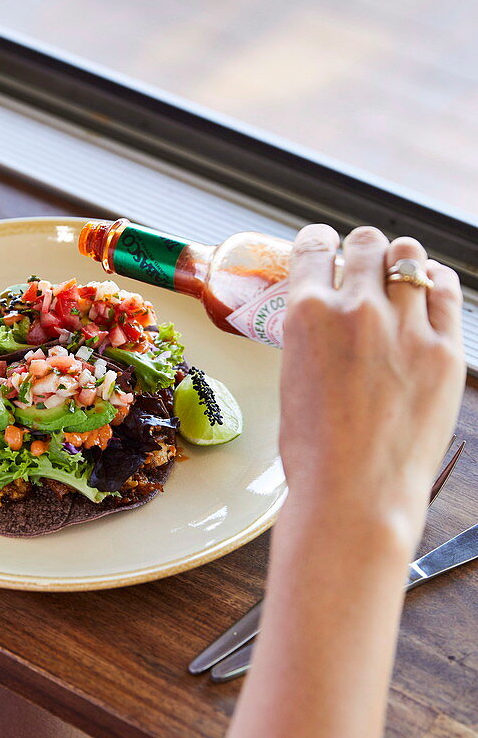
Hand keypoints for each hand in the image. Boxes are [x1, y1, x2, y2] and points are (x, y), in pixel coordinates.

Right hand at [280, 225, 464, 550]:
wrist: (355, 495)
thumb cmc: (316, 454)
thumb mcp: (292, 381)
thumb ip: (311, 338)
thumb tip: (326, 322)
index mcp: (308, 315)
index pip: (316, 247)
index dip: (321, 242)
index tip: (326, 247)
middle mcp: (356, 309)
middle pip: (368, 243)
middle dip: (364, 251)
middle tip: (365, 268)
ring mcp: (406, 326)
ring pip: (409, 255)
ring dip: (400, 262)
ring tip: (400, 280)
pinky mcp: (444, 349)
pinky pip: (446, 289)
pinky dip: (435, 282)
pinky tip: (430, 290)